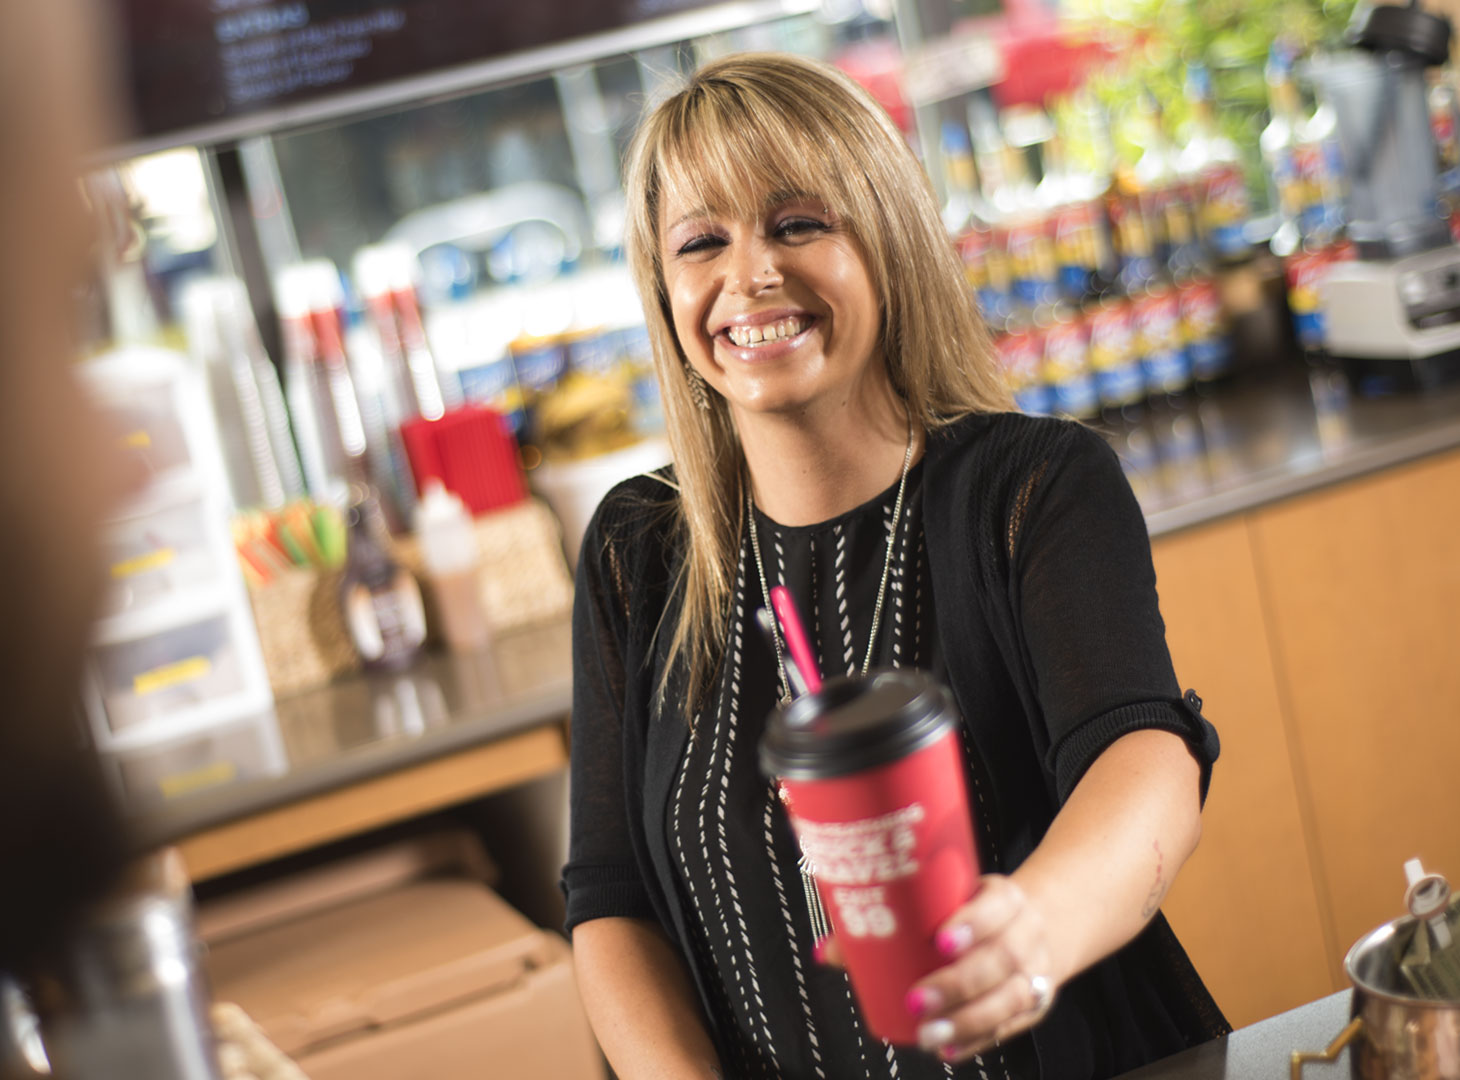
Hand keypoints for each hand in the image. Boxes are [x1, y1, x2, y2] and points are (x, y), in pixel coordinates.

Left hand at [903, 874, 1058, 1063]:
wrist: (1026, 929)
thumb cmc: (973, 913)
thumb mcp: (948, 899)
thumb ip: (894, 919)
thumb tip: (831, 950)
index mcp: (1006, 897)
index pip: (997, 904)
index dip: (973, 923)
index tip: (940, 941)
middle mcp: (1027, 932)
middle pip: (1003, 957)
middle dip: (959, 982)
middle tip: (918, 999)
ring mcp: (1035, 971)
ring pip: (1012, 997)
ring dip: (968, 1020)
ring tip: (928, 1032)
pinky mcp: (1035, 1006)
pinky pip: (1009, 1027)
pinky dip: (976, 1040)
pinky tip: (947, 1048)